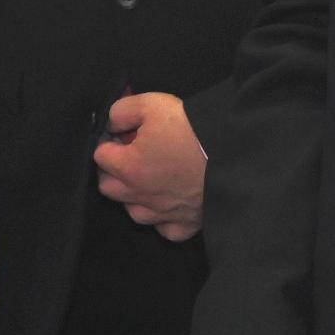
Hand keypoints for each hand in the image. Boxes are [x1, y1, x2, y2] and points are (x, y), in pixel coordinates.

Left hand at [92, 91, 205, 241]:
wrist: (234, 152)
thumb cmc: (191, 129)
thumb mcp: (152, 104)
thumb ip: (122, 111)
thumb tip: (112, 123)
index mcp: (129, 168)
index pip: (100, 156)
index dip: (108, 141)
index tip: (121, 133)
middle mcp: (141, 196)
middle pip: (108, 188)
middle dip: (112, 170)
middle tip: (129, 154)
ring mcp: (164, 213)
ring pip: (134, 212)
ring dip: (134, 196)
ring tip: (147, 179)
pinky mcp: (187, 223)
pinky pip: (166, 230)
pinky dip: (163, 220)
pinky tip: (168, 204)